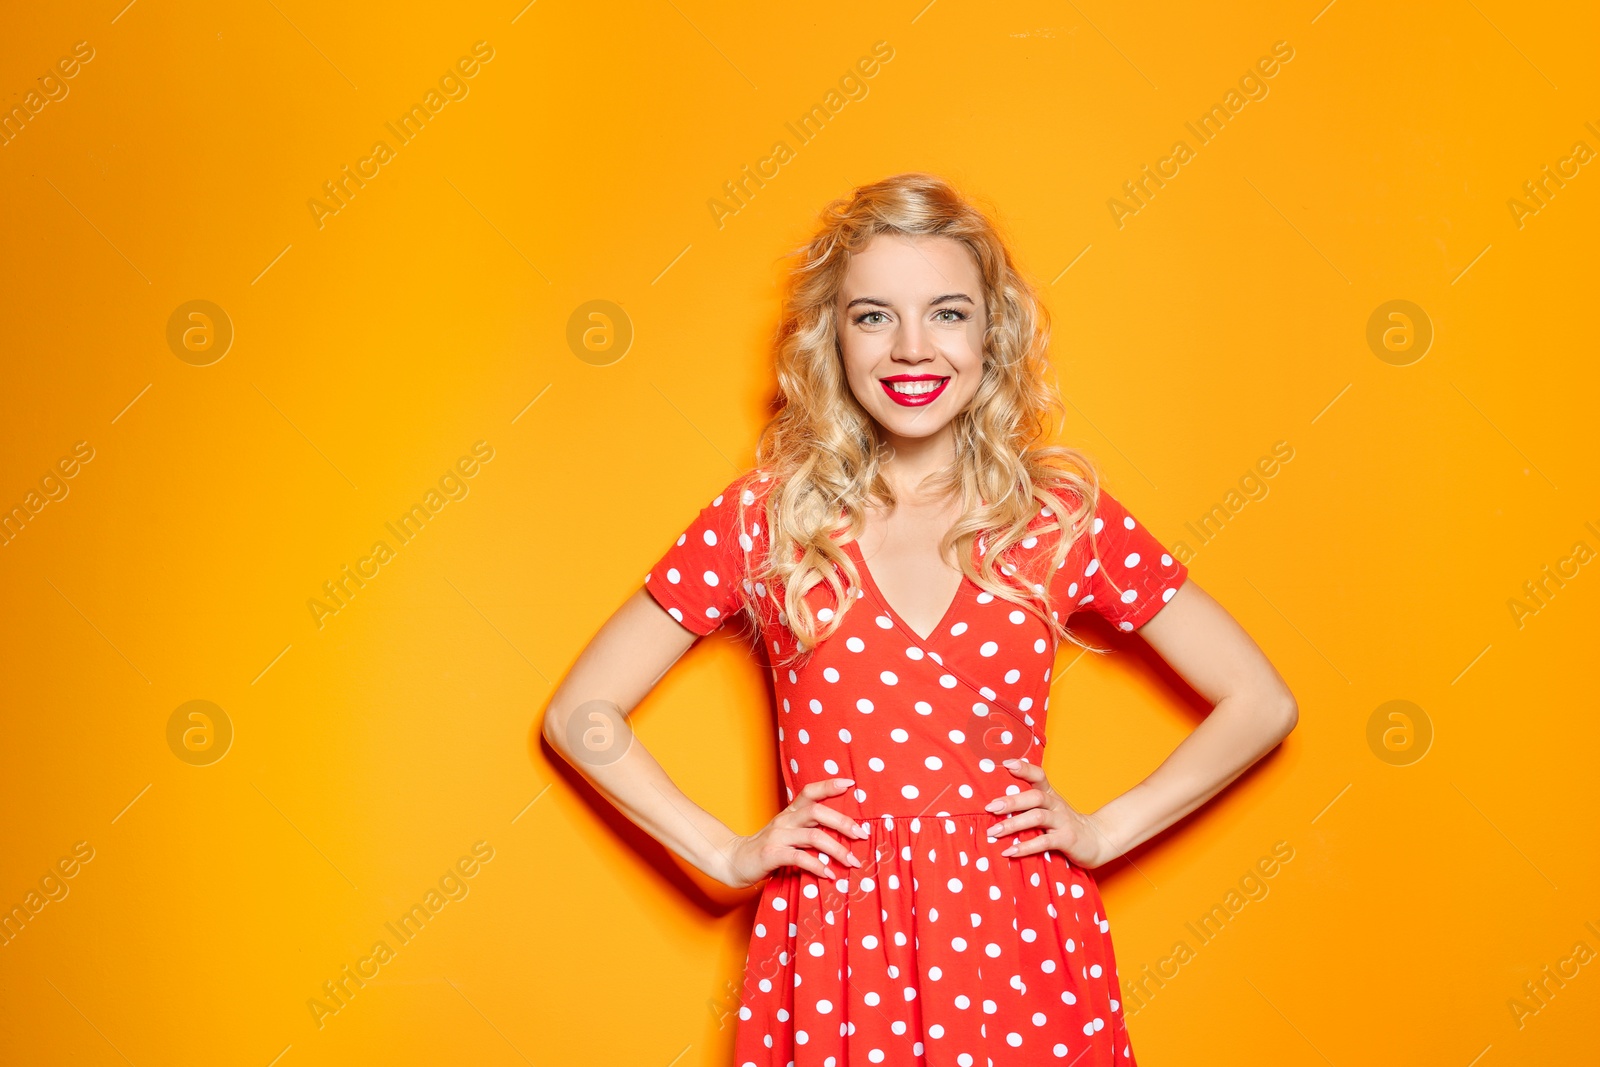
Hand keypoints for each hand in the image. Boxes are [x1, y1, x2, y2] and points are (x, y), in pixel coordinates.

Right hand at [719, 777, 870, 889]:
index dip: (829, 785)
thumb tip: (844, 835)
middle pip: (818, 811)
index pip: (810, 791)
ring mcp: (777, 836)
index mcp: (790, 812)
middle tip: (862, 835)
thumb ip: (809, 830)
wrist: (734, 861)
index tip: (850, 784)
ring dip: (837, 849)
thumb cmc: (768, 848)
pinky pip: (800, 857)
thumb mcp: (788, 833)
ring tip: (851, 861)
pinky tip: (829, 874)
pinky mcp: (772, 853)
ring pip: (813, 836)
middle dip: (843, 823)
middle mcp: (785, 820)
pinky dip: (818, 866)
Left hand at [984, 758, 1121, 868]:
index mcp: (1050, 795)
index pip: (1039, 776)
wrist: (1097, 840)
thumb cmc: (1064, 824)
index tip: (1006, 764)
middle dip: (1011, 801)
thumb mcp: (1049, 810)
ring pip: (1037, 817)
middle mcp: (1056, 805)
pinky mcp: (1067, 839)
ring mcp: (1063, 821)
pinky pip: (1044, 842)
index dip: (1024, 768)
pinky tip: (1010, 851)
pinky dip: (1026, 847)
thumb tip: (995, 805)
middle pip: (1034, 797)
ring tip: (994, 832)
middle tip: (990, 807)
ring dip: (1013, 824)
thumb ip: (1029, 806)